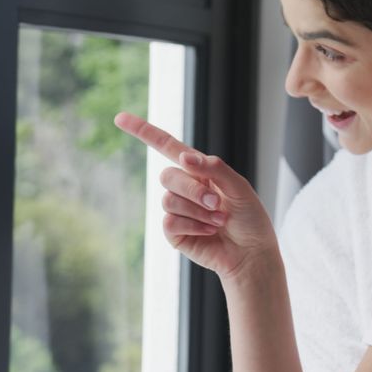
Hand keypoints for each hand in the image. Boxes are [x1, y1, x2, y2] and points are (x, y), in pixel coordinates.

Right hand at [113, 111, 277, 279]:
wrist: (251, 253)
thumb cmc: (250, 218)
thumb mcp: (239, 187)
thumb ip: (214, 168)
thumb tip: (182, 157)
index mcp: (199, 169)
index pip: (166, 146)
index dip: (143, 131)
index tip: (119, 118)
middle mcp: (185, 186)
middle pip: (167, 176)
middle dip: (193, 190)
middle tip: (217, 203)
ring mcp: (178, 210)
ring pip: (169, 200)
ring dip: (198, 212)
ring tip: (219, 221)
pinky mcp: (175, 233)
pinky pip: (170, 222)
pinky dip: (193, 226)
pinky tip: (209, 232)